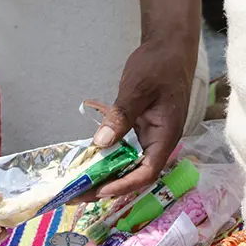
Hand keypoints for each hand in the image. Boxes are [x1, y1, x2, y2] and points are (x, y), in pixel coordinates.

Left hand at [89, 34, 197, 197]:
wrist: (169, 49)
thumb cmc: (160, 65)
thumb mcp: (138, 88)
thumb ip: (121, 116)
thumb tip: (102, 143)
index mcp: (165, 137)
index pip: (146, 173)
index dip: (123, 185)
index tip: (99, 191)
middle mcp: (158, 143)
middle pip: (134, 175)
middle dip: (106, 187)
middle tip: (76, 196)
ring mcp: (148, 138)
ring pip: (127, 165)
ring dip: (104, 176)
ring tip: (77, 187)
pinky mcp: (139, 131)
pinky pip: (122, 151)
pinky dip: (105, 159)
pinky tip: (86, 164)